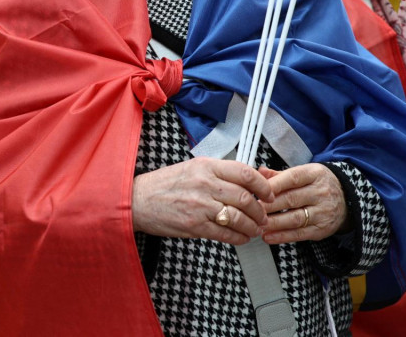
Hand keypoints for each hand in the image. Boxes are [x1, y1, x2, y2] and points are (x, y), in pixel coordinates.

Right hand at [132, 157, 273, 245]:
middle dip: (260, 211)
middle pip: (246, 197)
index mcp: (205, 166)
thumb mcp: (192, 168)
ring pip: (239, 217)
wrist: (136, 200)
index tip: (269, 193)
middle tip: (262, 216)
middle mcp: (204, 184)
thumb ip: (220, 173)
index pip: (245, 172)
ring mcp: (200, 205)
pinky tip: (241, 237)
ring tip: (253, 229)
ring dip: (252, 226)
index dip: (263, 185)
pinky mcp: (194, 225)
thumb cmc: (163, 185)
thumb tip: (248, 180)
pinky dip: (239, 238)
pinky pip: (225, 234)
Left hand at [258, 164, 347, 243]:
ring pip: (295, 218)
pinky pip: (300, 234)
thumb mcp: (304, 173)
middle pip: (291, 199)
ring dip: (274, 223)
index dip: (273, 185)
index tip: (256, 191)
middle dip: (269, 206)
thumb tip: (259, 172)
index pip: (292, 178)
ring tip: (257, 225)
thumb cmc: (318, 184)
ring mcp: (323, 212)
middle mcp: (320, 193)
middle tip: (251, 209)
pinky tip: (268, 237)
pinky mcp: (322, 229)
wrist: (348, 199)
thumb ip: (280, 175)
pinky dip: (283, 236)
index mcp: (314, 174)